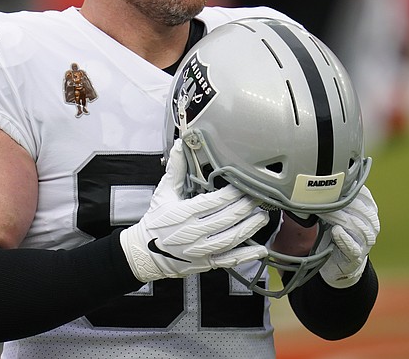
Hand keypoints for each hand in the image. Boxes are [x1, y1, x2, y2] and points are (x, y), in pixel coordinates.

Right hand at [120, 140, 269, 282]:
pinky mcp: (205, 263)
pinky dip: (246, 256)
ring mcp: (201, 250)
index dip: (232, 193)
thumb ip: (174, 169)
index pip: (214, 202)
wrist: (145, 253)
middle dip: (246, 206)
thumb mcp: (163, 193)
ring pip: (231, 238)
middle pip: (226, 218)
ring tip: (263, 216)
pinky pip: (229, 260)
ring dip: (250, 227)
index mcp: (184, 213)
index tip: (243, 185)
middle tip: (258, 197)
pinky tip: (261, 249)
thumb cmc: (155, 222)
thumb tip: (180, 145)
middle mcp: (193, 233)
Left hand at [317, 185, 379, 287]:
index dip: (353, 191)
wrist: (337, 263)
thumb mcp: (336, 214)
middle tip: (324, 200)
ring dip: (341, 219)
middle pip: (362, 212)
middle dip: (344, 204)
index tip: (337, 185)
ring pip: (358, 228)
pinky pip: (353, 247)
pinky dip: (345, 239)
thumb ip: (334, 201)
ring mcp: (364, 243)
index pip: (366, 198)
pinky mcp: (356, 257)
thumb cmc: (336, 234)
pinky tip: (336, 231)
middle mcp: (370, 228)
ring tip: (326, 214)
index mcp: (368, 214)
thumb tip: (319, 182)